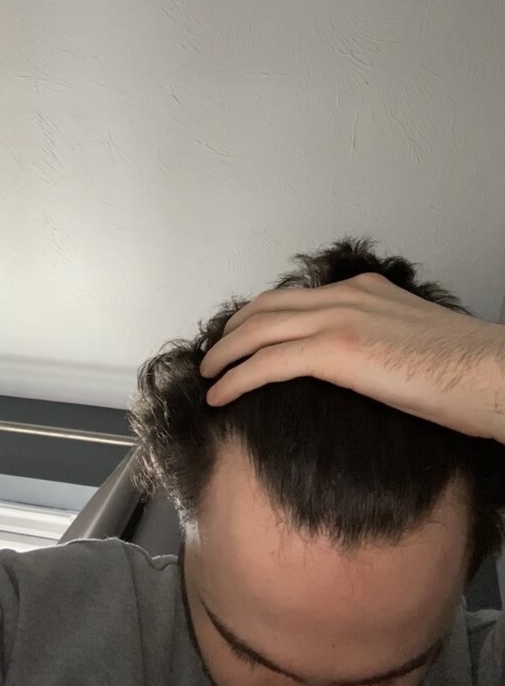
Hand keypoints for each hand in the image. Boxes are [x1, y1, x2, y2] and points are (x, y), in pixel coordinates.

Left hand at [199, 272, 504, 441]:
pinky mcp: (337, 351)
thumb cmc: (464, 370)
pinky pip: (269, 363)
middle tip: (216, 353)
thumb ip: (379, 341)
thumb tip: (362, 367)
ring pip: (260, 331)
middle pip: (269, 307)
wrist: (489, 372)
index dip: (262, 316)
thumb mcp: (413, 341)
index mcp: (365, 290)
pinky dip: (237, 377)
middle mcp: (346, 296)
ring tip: (207, 374)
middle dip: (235, 330)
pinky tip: (220, 395)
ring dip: (226, 353)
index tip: (246, 336)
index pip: (298, 297)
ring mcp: (339, 320)